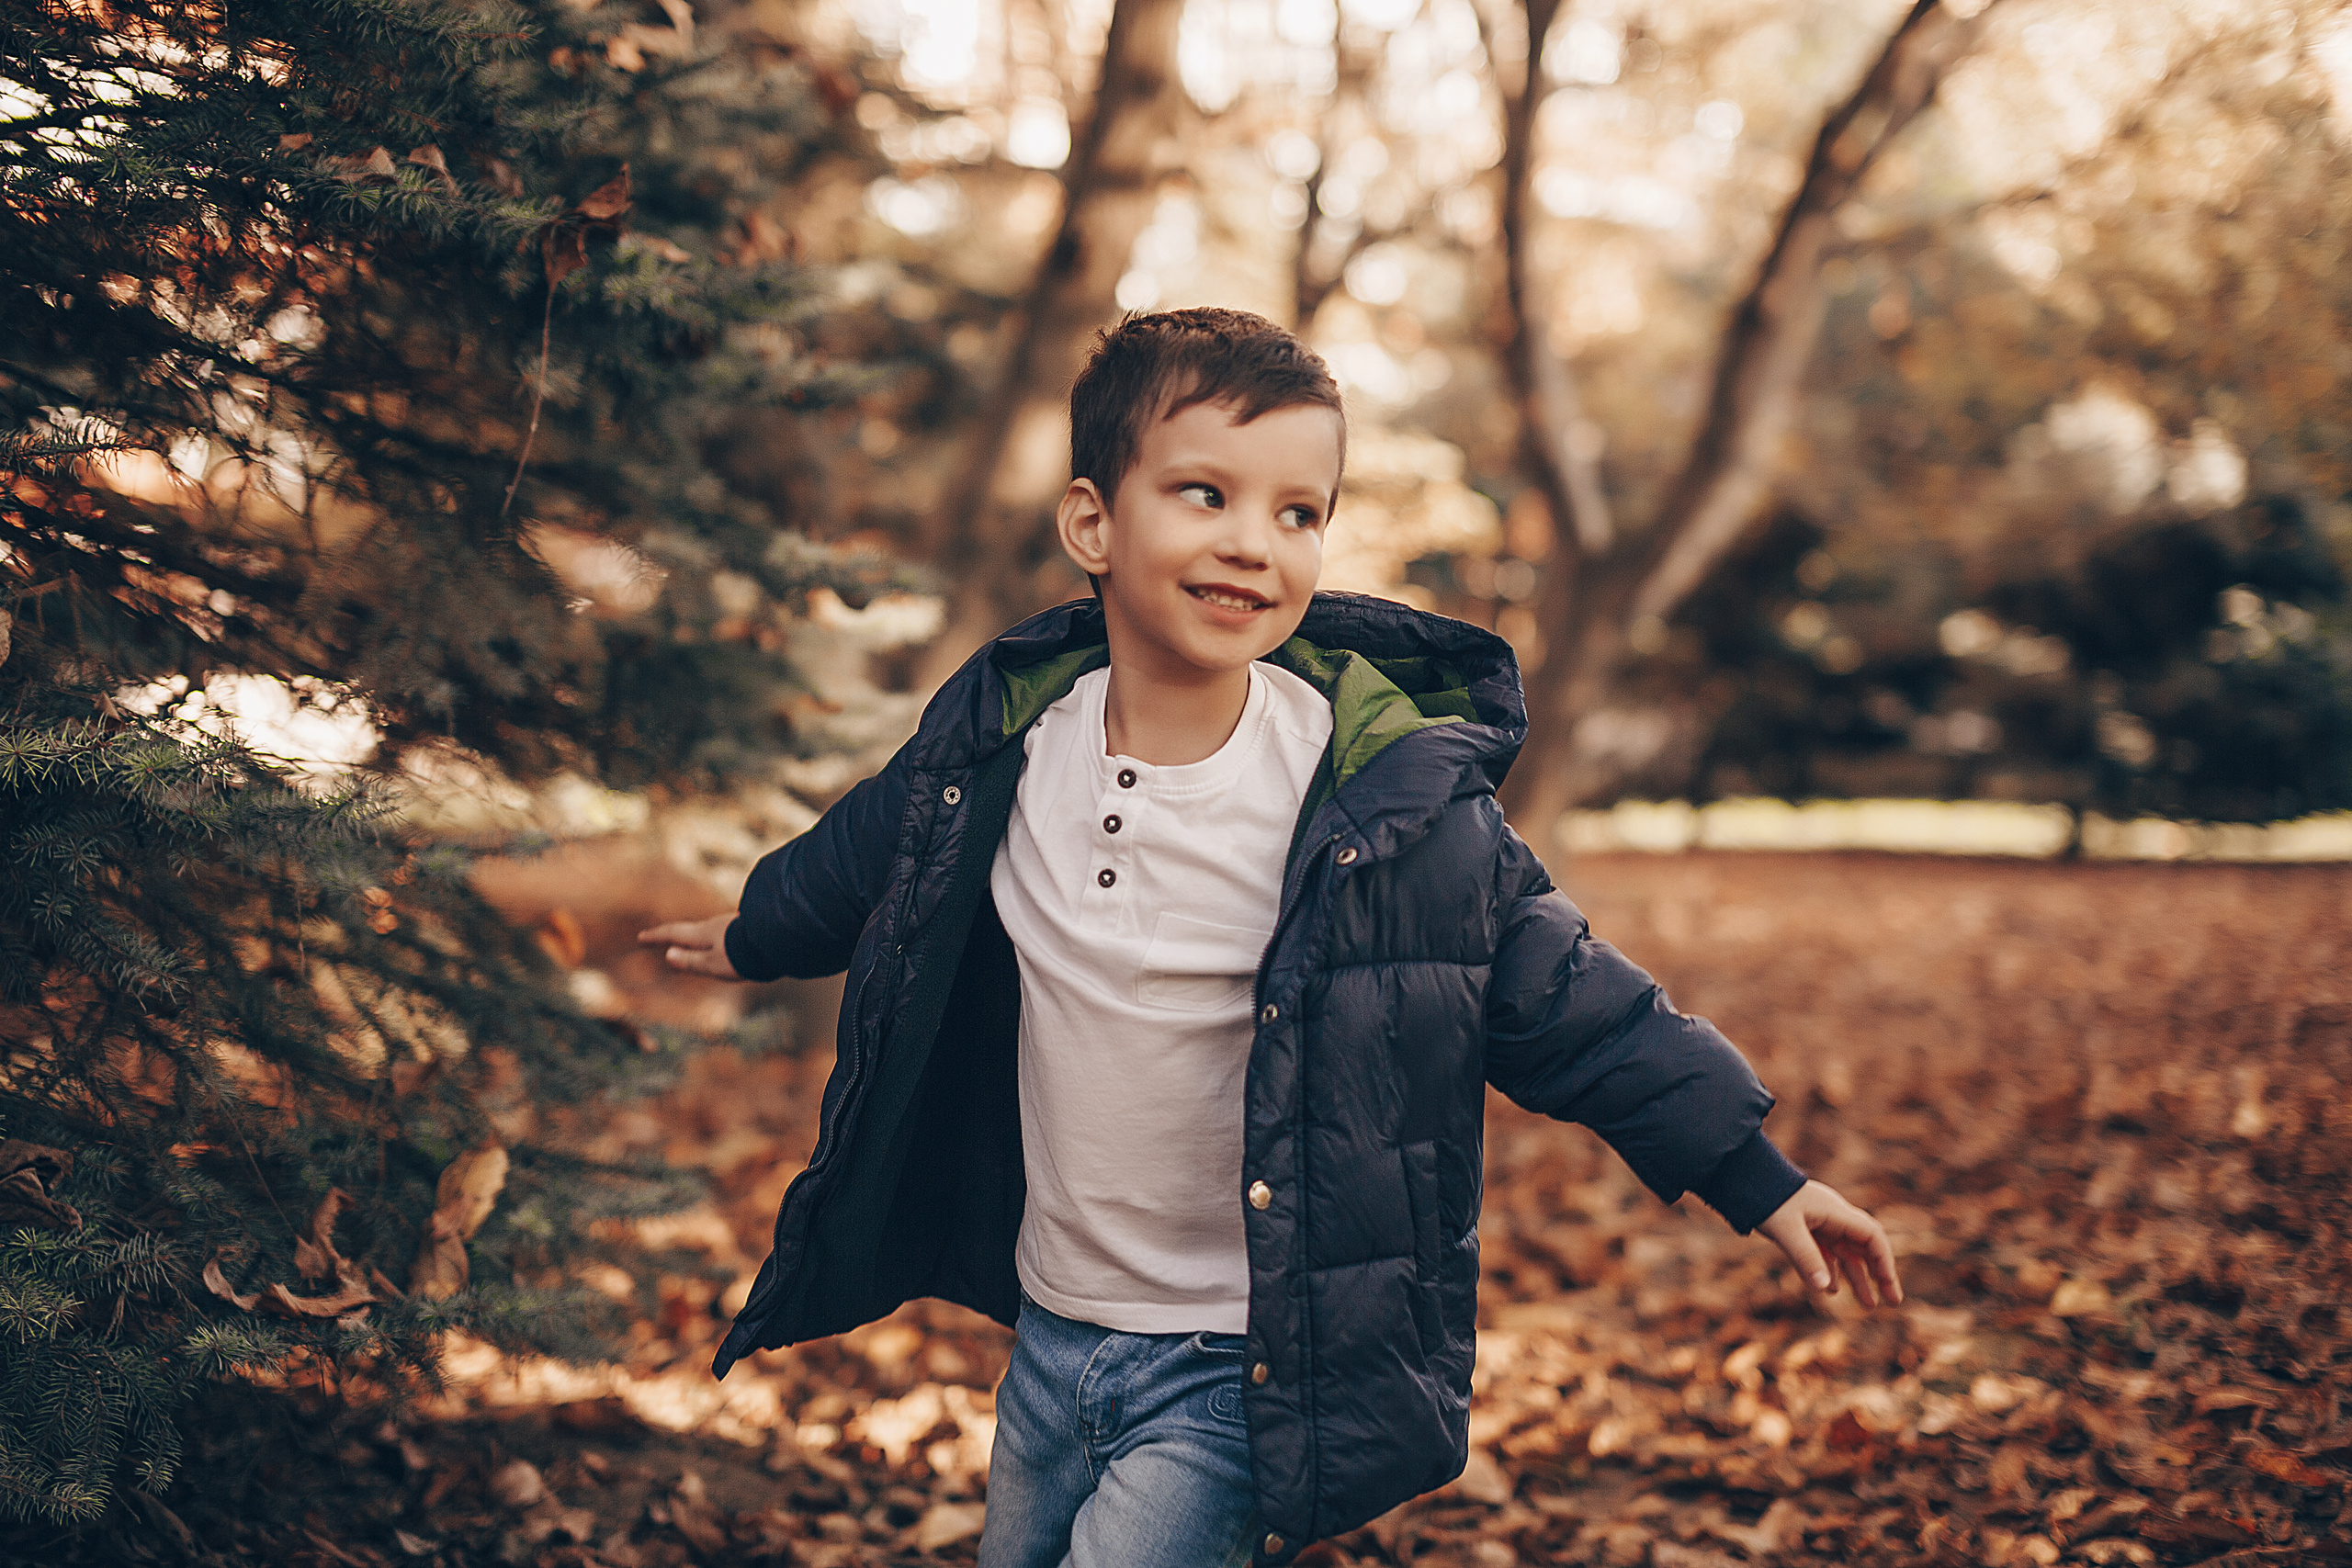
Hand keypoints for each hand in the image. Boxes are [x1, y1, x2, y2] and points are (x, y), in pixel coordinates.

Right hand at [636, 914, 742, 979]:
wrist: (779, 938)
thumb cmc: (745, 954)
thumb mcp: (714, 963)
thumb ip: (692, 961)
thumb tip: (669, 955)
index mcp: (704, 934)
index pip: (674, 934)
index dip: (657, 937)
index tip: (641, 937)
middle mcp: (715, 926)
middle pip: (689, 930)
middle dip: (672, 934)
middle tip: (659, 937)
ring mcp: (731, 925)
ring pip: (707, 930)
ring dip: (693, 935)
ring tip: (688, 940)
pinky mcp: (745, 928)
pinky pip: (722, 933)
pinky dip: (712, 937)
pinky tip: (722, 942)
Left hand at [1758, 1180, 1902, 1307]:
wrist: (1745, 1179)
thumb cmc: (1767, 1199)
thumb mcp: (1785, 1230)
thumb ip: (1805, 1257)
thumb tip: (1824, 1289)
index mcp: (1835, 1213)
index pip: (1871, 1236)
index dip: (1883, 1260)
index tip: (1888, 1284)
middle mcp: (1833, 1218)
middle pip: (1865, 1247)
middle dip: (1880, 1273)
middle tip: (1892, 1301)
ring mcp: (1819, 1223)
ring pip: (1846, 1253)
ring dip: (1858, 1278)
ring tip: (1869, 1304)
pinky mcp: (1804, 1229)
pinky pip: (1826, 1253)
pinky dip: (1831, 1270)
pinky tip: (1831, 1289)